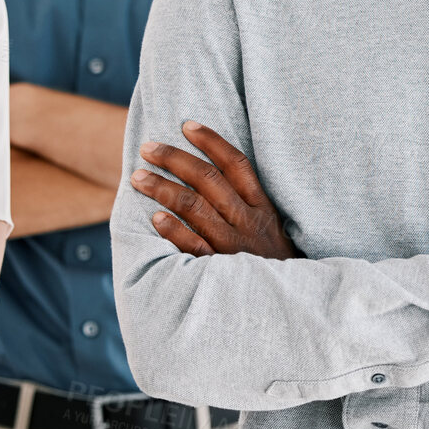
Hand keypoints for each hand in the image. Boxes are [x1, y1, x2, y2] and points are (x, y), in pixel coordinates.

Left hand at [130, 121, 298, 259]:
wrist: (289, 304)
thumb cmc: (274, 261)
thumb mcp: (273, 227)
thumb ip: (249, 203)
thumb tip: (214, 173)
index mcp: (262, 206)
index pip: (236, 163)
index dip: (211, 141)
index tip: (186, 125)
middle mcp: (248, 221)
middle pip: (207, 179)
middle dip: (174, 159)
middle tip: (148, 148)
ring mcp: (233, 245)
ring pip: (194, 207)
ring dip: (163, 188)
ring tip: (139, 177)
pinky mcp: (219, 270)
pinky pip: (194, 246)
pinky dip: (174, 230)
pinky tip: (154, 218)